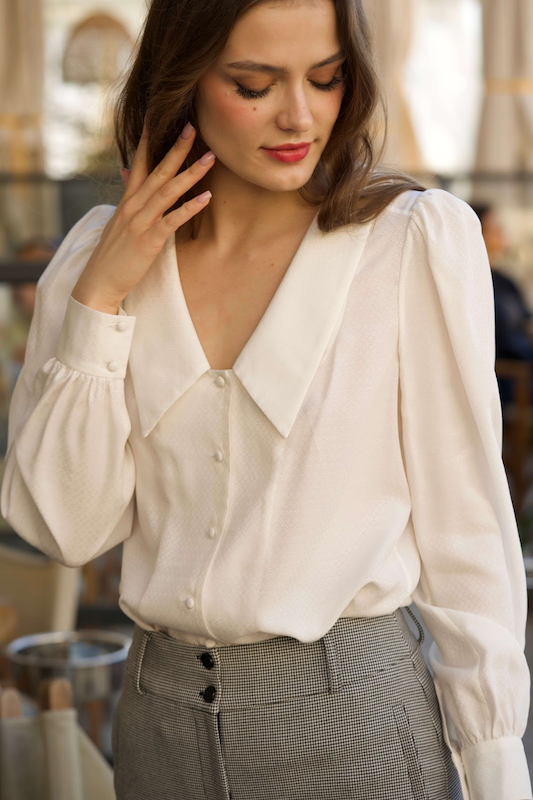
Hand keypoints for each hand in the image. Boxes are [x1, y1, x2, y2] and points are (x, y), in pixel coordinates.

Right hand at [71, 119, 215, 313]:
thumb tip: (127, 172)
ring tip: (210, 158)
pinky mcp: (148, 240)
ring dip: (190, 173)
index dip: (150, 139)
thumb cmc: (112, 254)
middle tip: (193, 127)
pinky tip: (206, 198)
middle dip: (177, 149)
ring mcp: (140, 221)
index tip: (160, 116)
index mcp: (128, 199)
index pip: (140, 161)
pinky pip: (172, 220)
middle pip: (158, 170)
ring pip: (167, 191)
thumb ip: (127, 195)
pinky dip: (190, 208)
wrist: (98, 282)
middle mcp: (133, 205)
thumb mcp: (117, 220)